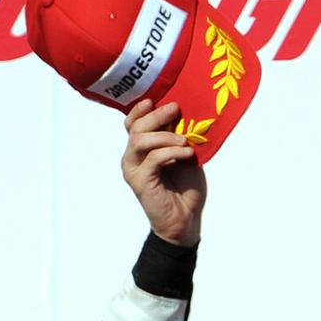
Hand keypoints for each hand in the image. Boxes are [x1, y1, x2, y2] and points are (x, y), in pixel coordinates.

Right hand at [120, 100, 206, 246]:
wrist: (186, 220)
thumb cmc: (186, 189)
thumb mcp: (185, 157)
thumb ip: (180, 139)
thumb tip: (189, 116)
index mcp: (140, 151)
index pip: (131, 124)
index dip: (139, 110)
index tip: (155, 100)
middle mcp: (132, 158)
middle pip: (135, 128)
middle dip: (156, 116)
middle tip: (175, 109)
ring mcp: (134, 170)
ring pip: (140, 141)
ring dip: (165, 135)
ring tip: (185, 141)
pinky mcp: (141, 182)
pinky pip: (153, 159)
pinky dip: (172, 152)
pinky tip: (187, 154)